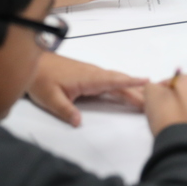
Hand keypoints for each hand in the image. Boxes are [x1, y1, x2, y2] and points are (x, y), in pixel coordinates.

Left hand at [26, 54, 147, 126]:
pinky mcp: (88, 77)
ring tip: (146, 98)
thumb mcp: (50, 98)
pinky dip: (121, 86)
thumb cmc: (40, 78)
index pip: (113, 81)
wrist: (32, 63)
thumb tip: (79, 122)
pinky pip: (109, 82)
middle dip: (137, 90)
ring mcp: (91, 75)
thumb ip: (65, 111)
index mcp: (87, 78)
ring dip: (131, 88)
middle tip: (153, 100)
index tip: (148, 82)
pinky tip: (126, 92)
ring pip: (115, 81)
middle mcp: (93, 74)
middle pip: (119, 81)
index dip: (130, 83)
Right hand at [144, 73, 186, 135]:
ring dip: (176, 108)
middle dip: (169, 98)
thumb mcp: (152, 94)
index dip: (159, 89)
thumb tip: (156, 89)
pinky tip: (174, 125)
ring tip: (164, 119)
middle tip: (156, 109)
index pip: (171, 80)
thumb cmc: (167, 114)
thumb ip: (151, 86)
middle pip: (182, 92)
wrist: (183, 144)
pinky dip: (183, 118)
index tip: (151, 100)